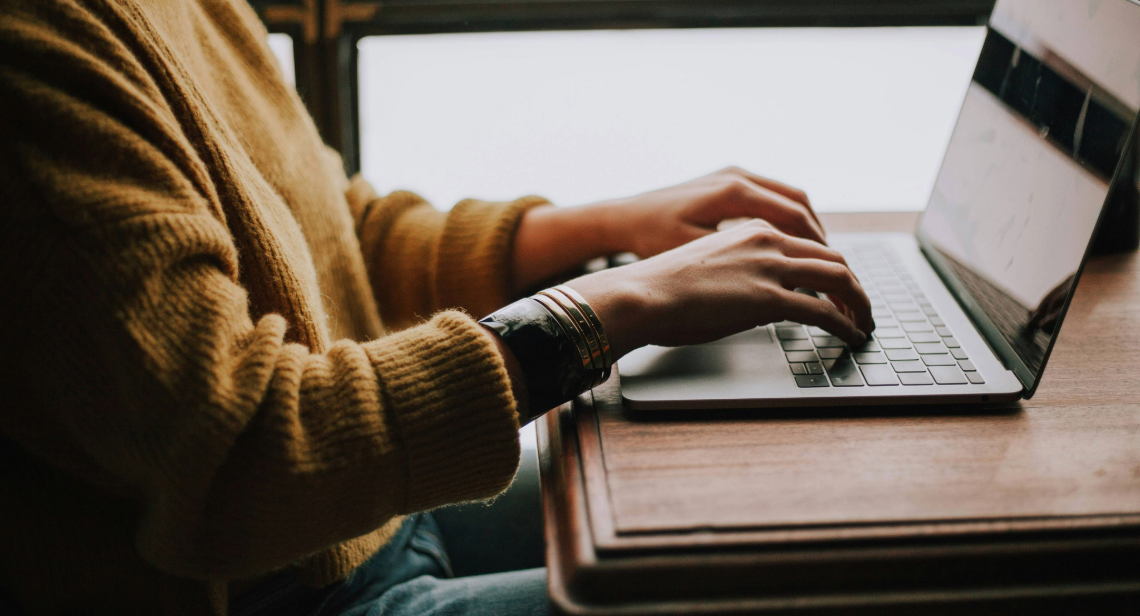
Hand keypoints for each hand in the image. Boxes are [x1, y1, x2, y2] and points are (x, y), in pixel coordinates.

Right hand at [565, 220, 872, 358]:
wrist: (640, 294)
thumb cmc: (660, 287)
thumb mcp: (707, 267)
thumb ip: (739, 272)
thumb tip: (752, 298)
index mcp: (752, 229)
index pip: (808, 244)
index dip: (831, 267)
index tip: (838, 288)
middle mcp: (767, 240)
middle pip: (832, 257)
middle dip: (854, 285)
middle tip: (861, 307)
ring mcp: (770, 267)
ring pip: (839, 278)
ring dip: (859, 303)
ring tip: (864, 323)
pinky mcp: (769, 298)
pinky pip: (825, 311)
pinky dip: (846, 324)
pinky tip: (851, 336)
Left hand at [596, 166, 825, 258]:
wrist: (622, 217)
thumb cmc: (651, 239)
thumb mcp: (696, 254)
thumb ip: (741, 263)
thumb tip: (783, 282)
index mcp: (734, 192)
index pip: (795, 218)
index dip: (818, 248)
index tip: (833, 273)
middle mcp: (738, 176)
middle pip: (800, 205)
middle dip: (820, 239)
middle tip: (835, 269)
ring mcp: (733, 174)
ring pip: (789, 198)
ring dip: (807, 227)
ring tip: (819, 259)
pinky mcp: (726, 180)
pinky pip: (771, 196)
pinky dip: (788, 218)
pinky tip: (790, 244)